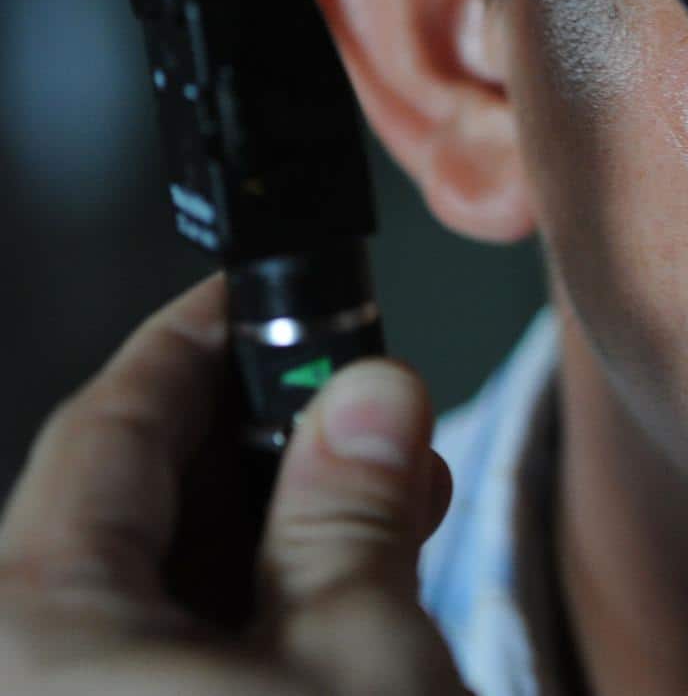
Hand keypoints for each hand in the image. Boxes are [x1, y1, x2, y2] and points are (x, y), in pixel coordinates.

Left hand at [0, 275, 467, 693]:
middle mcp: (22, 675)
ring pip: (149, 592)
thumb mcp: (358, 652)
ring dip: (276, 536)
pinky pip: (162, 661)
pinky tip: (352, 592)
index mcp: (34, 630)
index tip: (262, 290)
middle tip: (364, 397)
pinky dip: (253, 618)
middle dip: (266, 443)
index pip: (106, 426)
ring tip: (392, 501)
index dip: (200, 341)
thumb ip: (355, 507)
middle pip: (125, 507)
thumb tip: (370, 395)